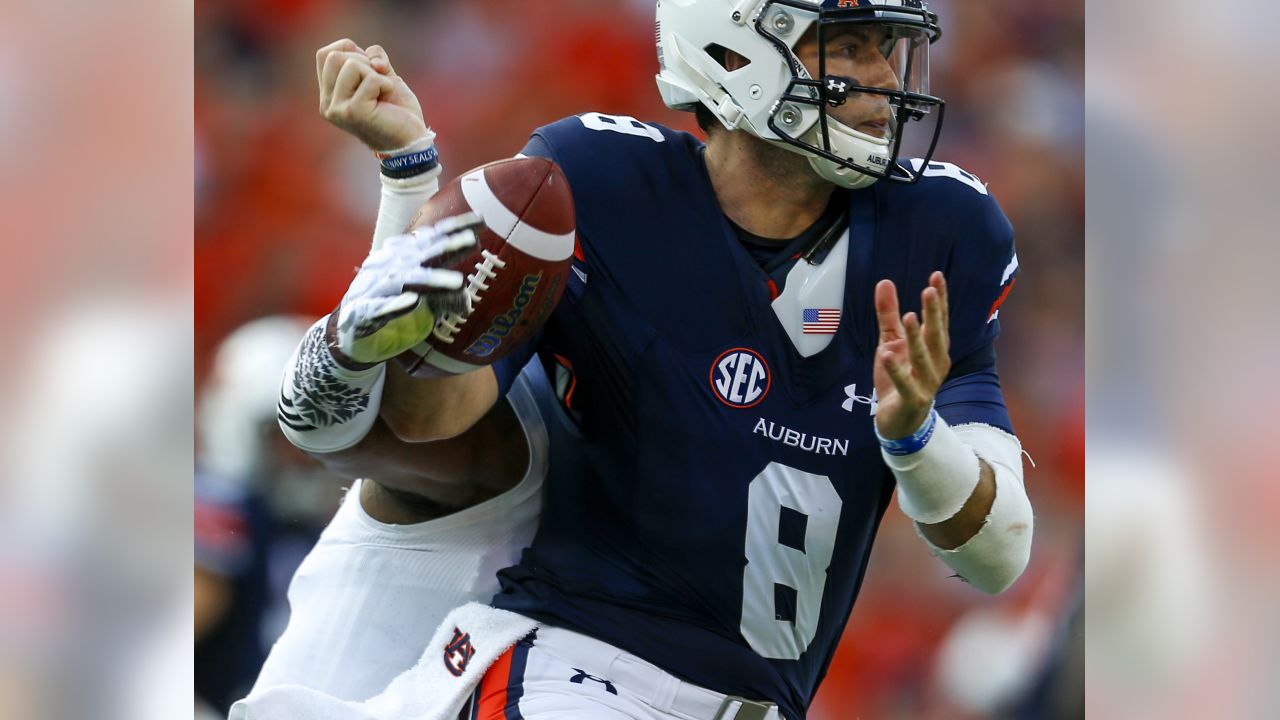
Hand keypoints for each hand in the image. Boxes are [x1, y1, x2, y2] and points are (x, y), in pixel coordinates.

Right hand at [316, 39, 427, 151]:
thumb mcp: (383, 75)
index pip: (325, 55)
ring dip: (375, 74)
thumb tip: (372, 59)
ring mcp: (337, 109)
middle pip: (334, 56)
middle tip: (377, 83)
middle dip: (362, 61)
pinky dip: (386, 84)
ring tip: (382, 93)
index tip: (368, 69)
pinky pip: (372, 79)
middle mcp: (327, 103)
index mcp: (328, 94)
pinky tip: (387, 99)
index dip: (349, 50)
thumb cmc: (397, 110)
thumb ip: (372, 58)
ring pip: (351, 65)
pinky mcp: (354, 112)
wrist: (411, 140)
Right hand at [335, 213, 482, 365]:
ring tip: (456, 283)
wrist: (348, 334)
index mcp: (404, 258)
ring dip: (431, 279)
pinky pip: (379, 308)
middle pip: (422, 254)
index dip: (454, 228)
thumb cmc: (389, 310)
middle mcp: (390, 267)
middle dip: (446, 246)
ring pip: (405, 281)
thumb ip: (442, 297)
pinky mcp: (363, 313)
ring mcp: (375, 289)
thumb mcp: (420, 302)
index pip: (431, 239)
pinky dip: (395, 305)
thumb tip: (466, 298)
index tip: (481, 221)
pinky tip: (411, 302)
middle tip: (472, 241)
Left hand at [872, 271, 950, 438]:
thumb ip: (888, 315)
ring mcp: (926, 383)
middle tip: (929, 290)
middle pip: (936, 335)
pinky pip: (905, 384)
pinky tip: (887, 354)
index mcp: (933, 348)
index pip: (939, 320)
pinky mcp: (912, 399)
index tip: (936, 276)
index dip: (939, 299)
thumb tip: (884, 282)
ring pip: (922, 358)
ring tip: (908, 316)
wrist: (899, 421)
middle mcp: (935, 364)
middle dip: (933, 313)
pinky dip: (897, 370)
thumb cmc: (898, 378)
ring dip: (916, 338)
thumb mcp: (890, 342)